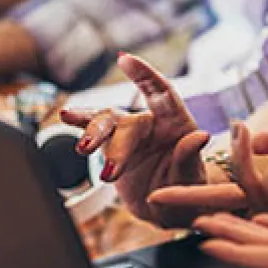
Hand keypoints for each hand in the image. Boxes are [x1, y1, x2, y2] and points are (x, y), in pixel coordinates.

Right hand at [61, 53, 210, 227]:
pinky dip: (79, 123)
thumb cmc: (185, 189)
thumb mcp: (193, 178)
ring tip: (84, 148)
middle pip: (129, 122)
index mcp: (176, 124)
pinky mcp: (110, 144)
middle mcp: (151, 123)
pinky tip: (66, 117)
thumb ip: (190, 158)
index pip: (162, 93)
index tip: (125, 60)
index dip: (145, 75)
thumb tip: (201, 136)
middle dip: (118, 148)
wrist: (166, 208)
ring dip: (93, 133)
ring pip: (106, 122)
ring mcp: (129, 132)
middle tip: (111, 175)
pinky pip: (92, 130)